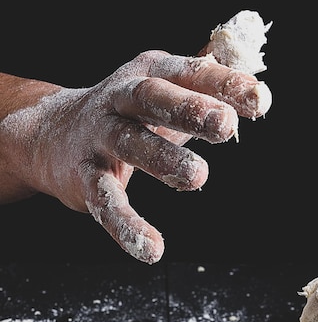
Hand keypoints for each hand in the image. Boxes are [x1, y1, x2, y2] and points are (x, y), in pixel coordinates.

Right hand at [0, 51, 270, 262]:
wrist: (51, 134)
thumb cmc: (131, 114)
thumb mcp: (169, 92)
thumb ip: (211, 90)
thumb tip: (260, 93)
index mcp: (151, 73)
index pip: (190, 72)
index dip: (224, 84)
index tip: (260, 100)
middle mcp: (121, 99)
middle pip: (153, 98)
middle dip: (190, 109)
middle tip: (226, 125)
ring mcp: (101, 137)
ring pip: (130, 144)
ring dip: (163, 159)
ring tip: (197, 176)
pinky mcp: (85, 177)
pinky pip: (107, 202)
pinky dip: (127, 226)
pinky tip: (152, 249)